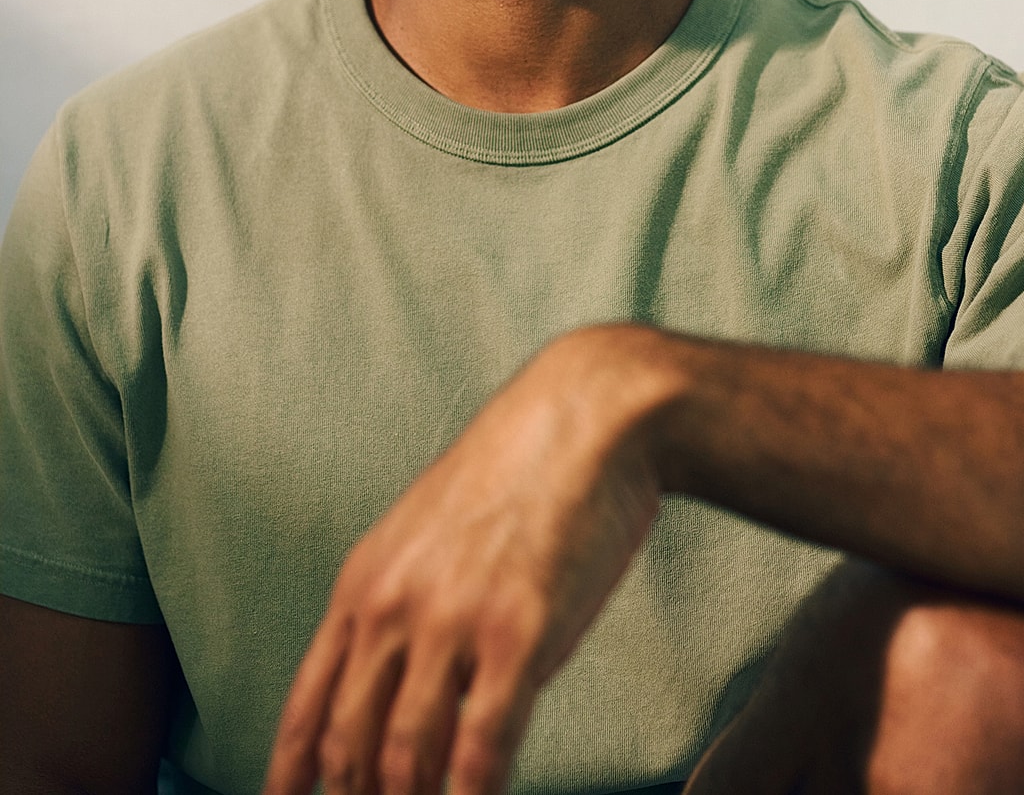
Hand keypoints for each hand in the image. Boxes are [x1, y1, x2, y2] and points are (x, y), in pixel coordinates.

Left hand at [262, 326, 668, 794]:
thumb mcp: (428, 527)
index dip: (291, 775)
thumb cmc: (519, 470)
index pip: (307, 706)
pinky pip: (479, 749)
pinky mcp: (518, 632)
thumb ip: (407, 604)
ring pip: (406, 759)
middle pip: (349, 745)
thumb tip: (411, 684)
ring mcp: (453, 621)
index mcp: (365, 582)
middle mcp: (394, 607)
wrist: (584, 414)